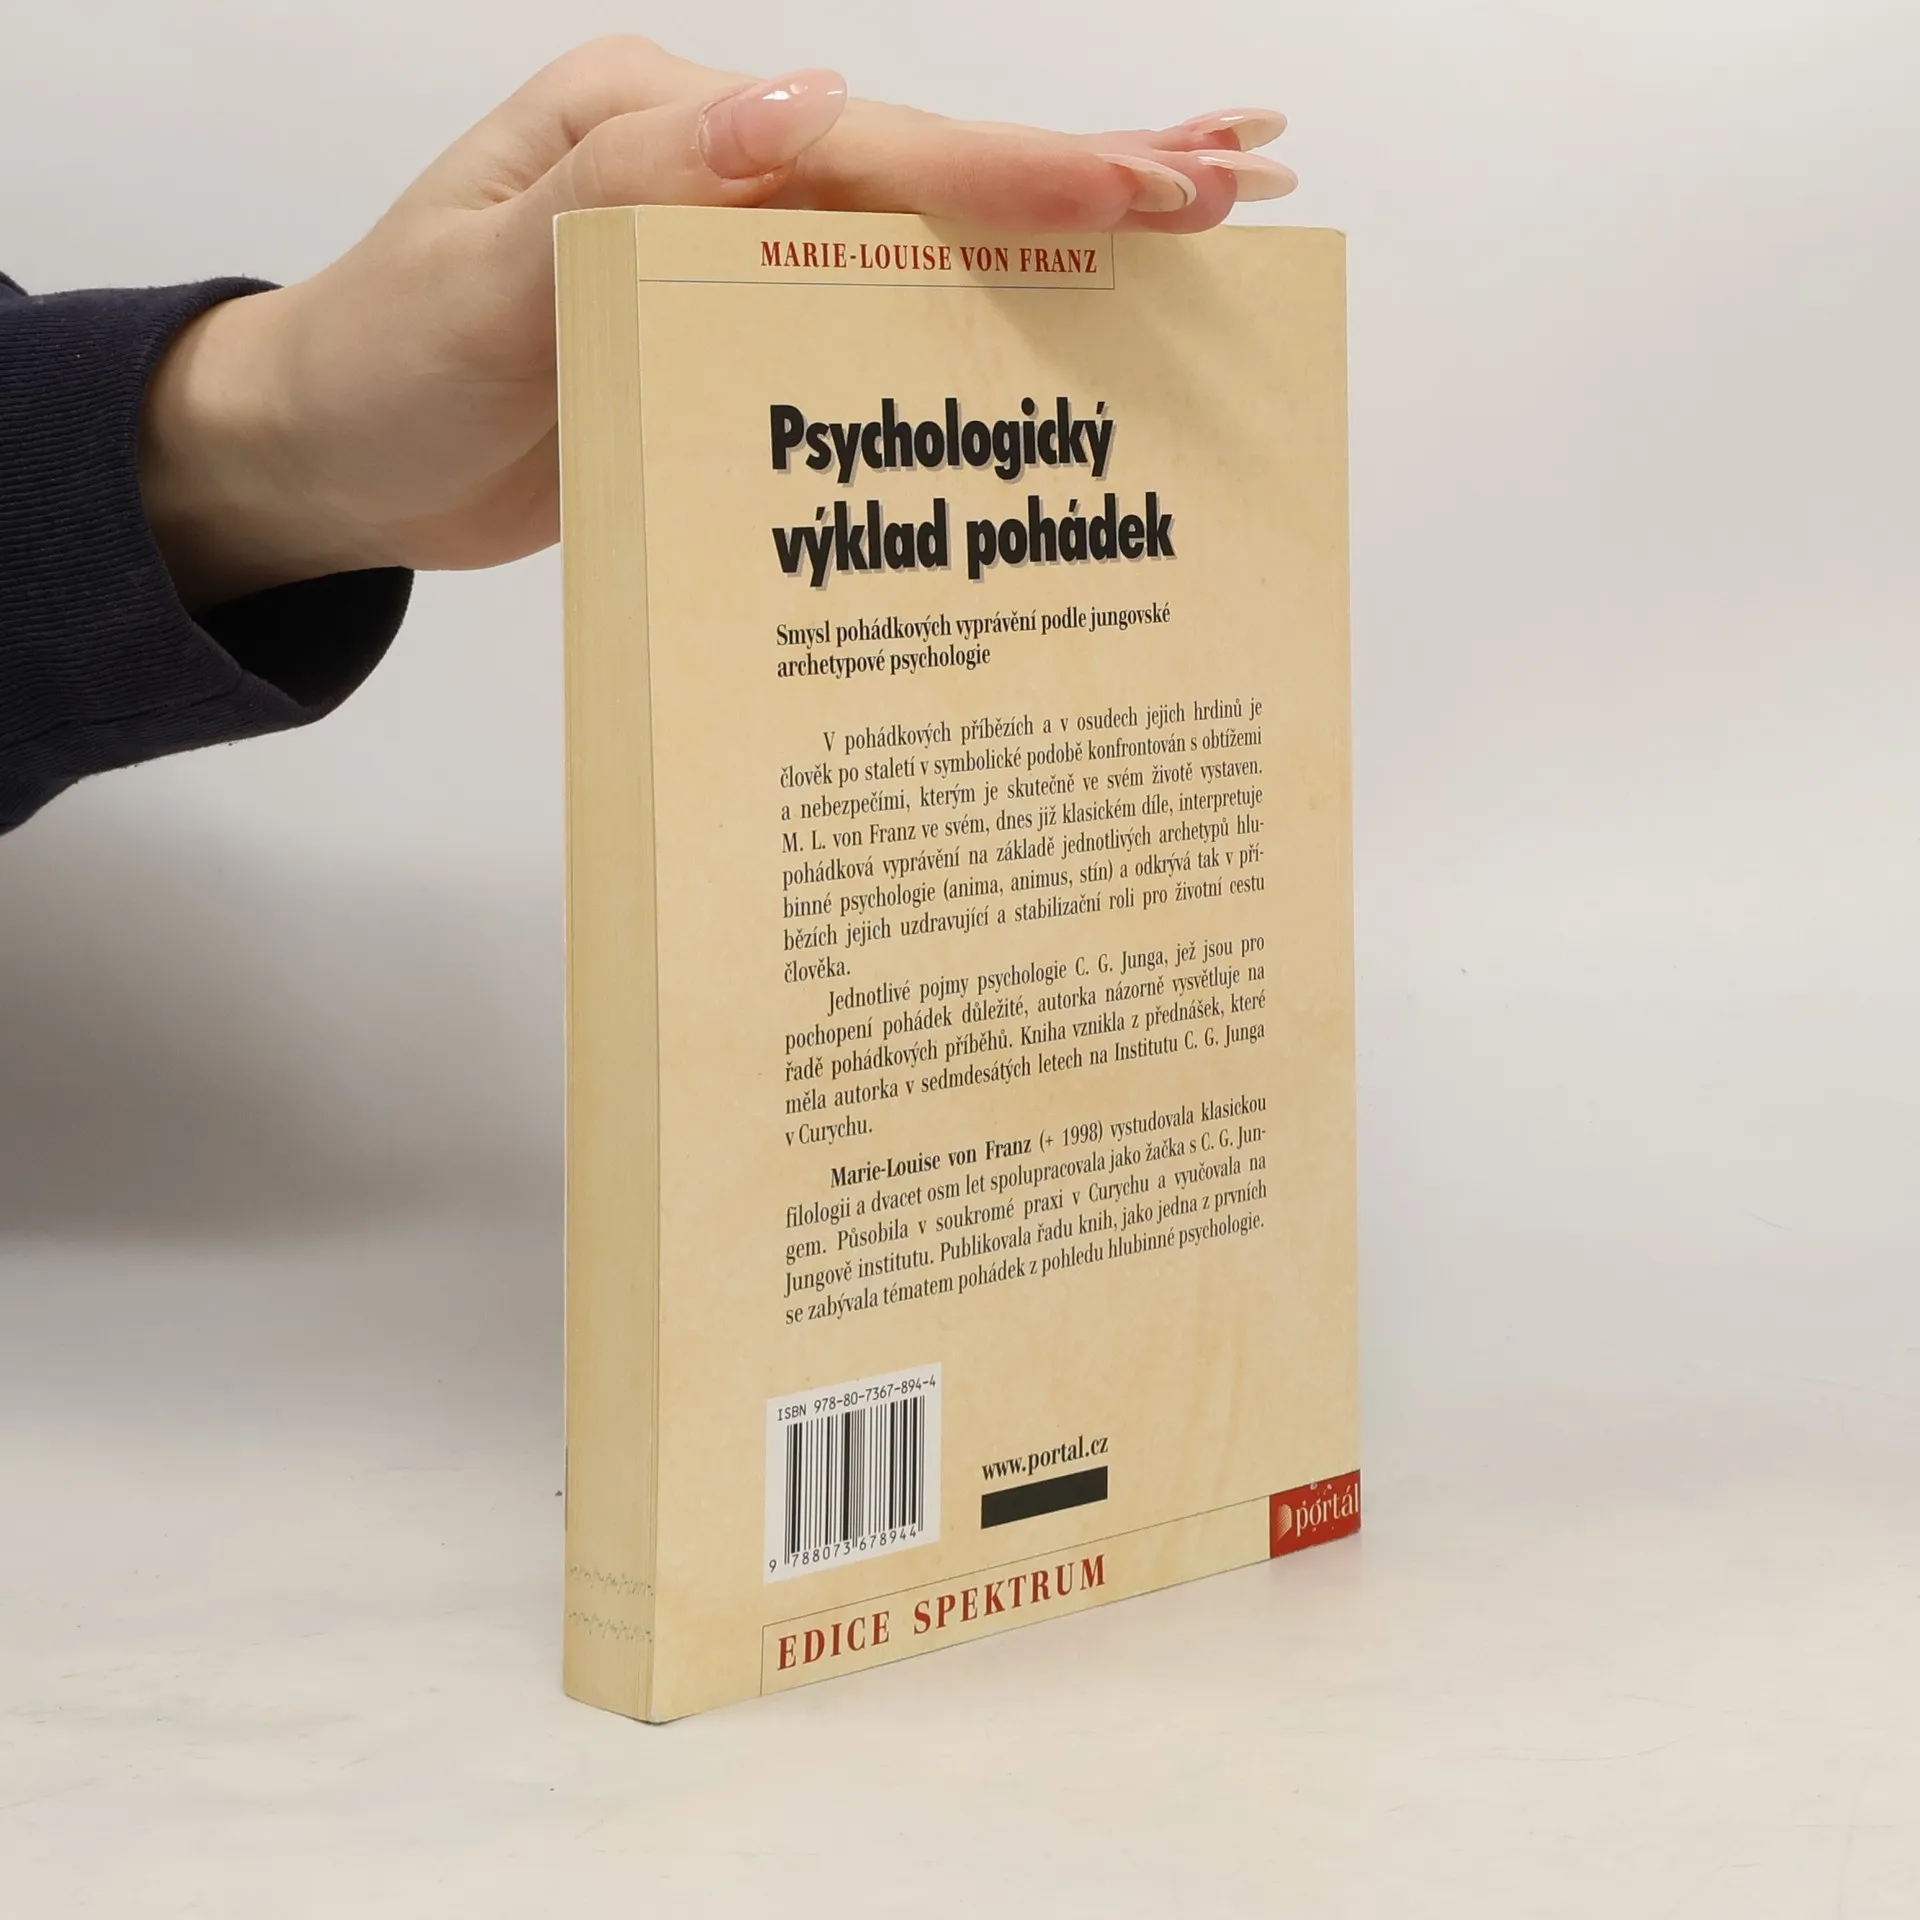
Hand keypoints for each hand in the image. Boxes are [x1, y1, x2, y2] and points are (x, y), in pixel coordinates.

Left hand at [139, 37, 1294, 609]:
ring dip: (1058, 239)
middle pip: (931, 173)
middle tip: (1244, 179)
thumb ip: (636, 186)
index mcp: (664, 131)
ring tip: (1195, 230)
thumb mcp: (486, 278)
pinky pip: (873, 327)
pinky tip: (1048, 331)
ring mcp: (734, 262)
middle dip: (1090, 178)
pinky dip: (973, 320)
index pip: (877, 146)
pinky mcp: (735, 347)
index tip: (1160, 182)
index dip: (1024, 168)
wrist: (333, 462)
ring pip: (921, 243)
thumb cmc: (385, 365)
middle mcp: (719, 180)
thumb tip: (807, 106)